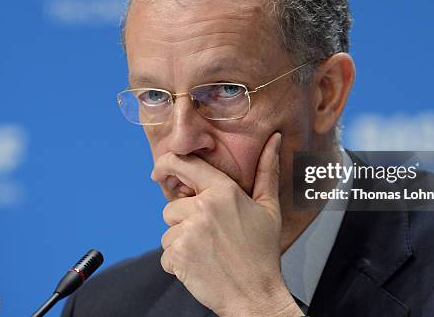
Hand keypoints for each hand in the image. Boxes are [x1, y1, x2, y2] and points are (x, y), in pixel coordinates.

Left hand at [152, 132, 301, 316]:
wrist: (256, 295)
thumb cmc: (262, 252)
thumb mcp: (269, 208)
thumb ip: (267, 171)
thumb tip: (274, 139)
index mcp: (224, 191)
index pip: (186, 165)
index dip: (167, 164)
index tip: (159, 170)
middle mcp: (204, 208)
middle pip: (172, 207)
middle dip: (184, 221)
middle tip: (210, 237)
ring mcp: (189, 231)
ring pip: (168, 231)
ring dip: (181, 243)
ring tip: (207, 253)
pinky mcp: (178, 254)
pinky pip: (166, 254)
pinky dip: (178, 263)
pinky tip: (200, 267)